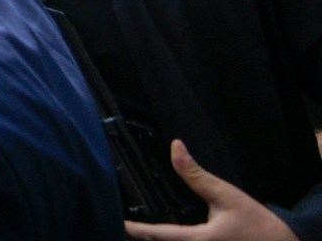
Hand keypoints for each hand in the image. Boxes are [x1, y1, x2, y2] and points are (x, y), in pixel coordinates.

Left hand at [125, 140, 294, 239]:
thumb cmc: (258, 224)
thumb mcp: (225, 196)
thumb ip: (196, 175)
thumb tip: (176, 148)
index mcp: (199, 240)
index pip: (157, 235)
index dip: (136, 229)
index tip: (121, 222)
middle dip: (144, 237)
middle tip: (129, 225)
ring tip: (144, 232)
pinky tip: (168, 237)